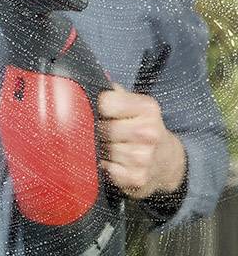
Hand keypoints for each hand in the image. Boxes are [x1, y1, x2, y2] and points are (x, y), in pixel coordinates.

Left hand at [98, 82, 185, 198]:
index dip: (93, 106)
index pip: (104, 102)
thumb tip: (88, 78)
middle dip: (93, 129)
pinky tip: (112, 162)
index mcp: (147, 108)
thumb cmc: (141, 126)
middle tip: (99, 131)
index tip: (94, 110)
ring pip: (101, 149)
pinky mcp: (137, 178)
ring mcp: (144, 157)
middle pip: (101, 127)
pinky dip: (104, 166)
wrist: (167, 161)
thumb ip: (112, 91)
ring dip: (98, 149)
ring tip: (107, 146)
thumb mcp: (133, 104)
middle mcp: (149, 132)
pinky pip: (105, 169)